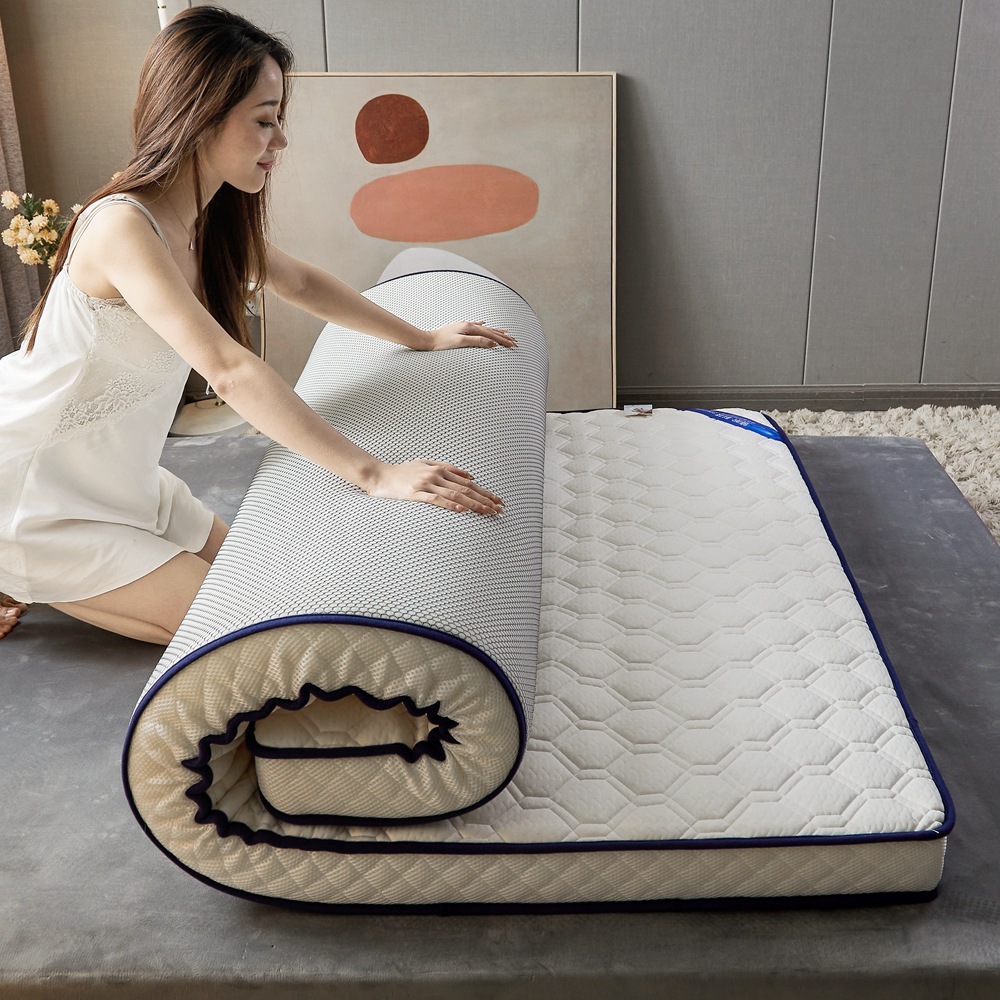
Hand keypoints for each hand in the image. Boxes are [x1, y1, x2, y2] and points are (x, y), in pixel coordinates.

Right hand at [366, 460, 503, 514]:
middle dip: (485, 500)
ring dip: (473, 504)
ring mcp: (425, 484)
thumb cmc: (403, 472)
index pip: (468, 482)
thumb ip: (448, 468)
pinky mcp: (415, 493)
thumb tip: (470, 475)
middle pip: (466, 489)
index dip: (485, 492)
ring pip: (455, 495)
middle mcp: (435, 475)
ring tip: (487, 512)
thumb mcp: (426, 464)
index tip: (498, 501)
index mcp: (440, 469)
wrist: (379, 476)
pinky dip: (450, 505)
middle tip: (499, 509)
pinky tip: (461, 510)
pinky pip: (435, 500)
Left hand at [425, 321, 516, 350]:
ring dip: (496, 331)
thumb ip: (477, 341)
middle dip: (503, 336)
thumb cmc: (441, 343)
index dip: (503, 340)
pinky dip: (483, 326)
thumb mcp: (460, 342)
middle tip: (515, 341)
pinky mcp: (460, 329)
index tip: (513, 345)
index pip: (491, 335)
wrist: (427, 341)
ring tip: (506, 332)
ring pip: (485, 328)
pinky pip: (476, 326)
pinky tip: (485, 324)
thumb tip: (492, 343)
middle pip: (491, 331)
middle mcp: (469, 325)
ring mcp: (464, 326)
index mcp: (470, 328)